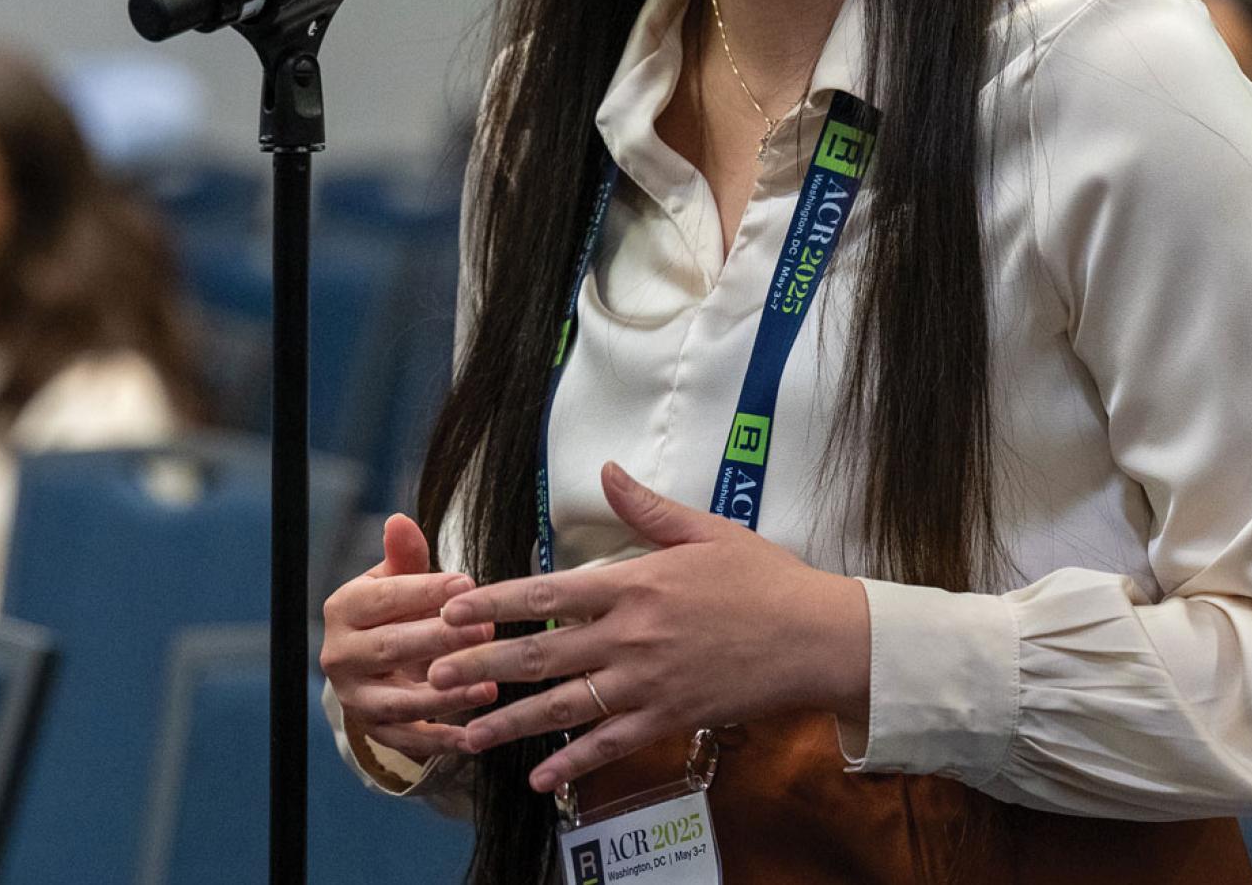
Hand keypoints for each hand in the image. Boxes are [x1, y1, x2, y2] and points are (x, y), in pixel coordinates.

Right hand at [319, 513, 500, 762]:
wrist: (372, 664)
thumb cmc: (394, 611)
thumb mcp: (395, 580)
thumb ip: (404, 556)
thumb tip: (400, 520)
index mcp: (343, 609)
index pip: (384, 599)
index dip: (425, 591)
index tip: (467, 584)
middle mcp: (340, 655)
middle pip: (391, 648)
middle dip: (441, 640)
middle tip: (486, 630)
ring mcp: (355, 697)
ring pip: (399, 701)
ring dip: (446, 697)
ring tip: (489, 687)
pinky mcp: (374, 730)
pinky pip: (408, 741)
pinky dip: (441, 742)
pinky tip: (474, 739)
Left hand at [425, 461, 868, 793]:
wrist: (818, 637)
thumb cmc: (766, 580)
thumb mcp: (706, 531)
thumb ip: (647, 508)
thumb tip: (607, 470)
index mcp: (635, 584)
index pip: (547, 591)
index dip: (494, 602)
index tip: (452, 609)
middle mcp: (631, 635)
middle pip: (541, 652)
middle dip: (482, 665)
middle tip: (433, 675)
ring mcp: (649, 682)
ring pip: (565, 706)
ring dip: (511, 722)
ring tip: (465, 734)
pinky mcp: (670, 718)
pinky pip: (611, 746)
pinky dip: (573, 765)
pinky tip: (539, 780)